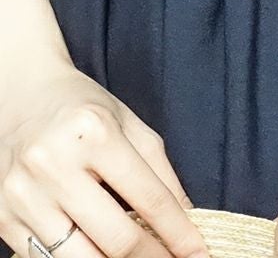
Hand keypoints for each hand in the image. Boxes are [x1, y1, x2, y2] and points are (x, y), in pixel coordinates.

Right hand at [0, 54, 209, 257]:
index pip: (149, 198)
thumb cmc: (82, 109)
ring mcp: (25, 196)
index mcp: (96, 133)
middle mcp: (56, 165)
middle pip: (116, 239)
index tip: (199, 253)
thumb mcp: (129, 124)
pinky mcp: (3, 218)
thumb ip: (160, 170)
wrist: (21, 95)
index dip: (179, 234)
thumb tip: (187, 217)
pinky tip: (99, 256)